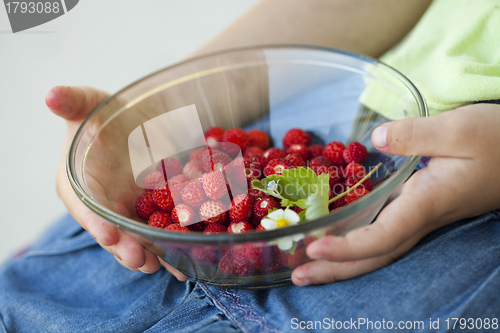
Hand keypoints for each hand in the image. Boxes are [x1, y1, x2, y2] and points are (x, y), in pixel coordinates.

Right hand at [46, 85, 187, 279]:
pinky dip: (174, 243)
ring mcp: (129, 210)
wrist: (135, 119)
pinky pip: (163, 229)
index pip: (84, 206)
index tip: (110, 235)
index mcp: (79, 184)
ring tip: (168, 266)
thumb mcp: (88, 103)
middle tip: (141, 260)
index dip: (95, 222)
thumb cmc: (104, 113)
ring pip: (138, 238)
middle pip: (112, 231)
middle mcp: (102, 204)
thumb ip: (72, 101)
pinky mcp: (153, 210)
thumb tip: (51, 94)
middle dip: (126, 248)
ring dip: (152, 254)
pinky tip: (189, 256)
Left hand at [291, 103, 499, 285]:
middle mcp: (419, 217)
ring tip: (305, 269)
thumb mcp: (458, 129)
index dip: (348, 247)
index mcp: (427, 202)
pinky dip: (354, 242)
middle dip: (336, 270)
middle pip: (373, 254)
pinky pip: (381, 233)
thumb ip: (416, 134)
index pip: (383, 236)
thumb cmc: (496, 139)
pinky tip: (333, 238)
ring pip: (376, 248)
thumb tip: (376, 140)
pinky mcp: (416, 207)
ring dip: (342, 262)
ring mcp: (417, 215)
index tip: (315, 247)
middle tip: (296, 278)